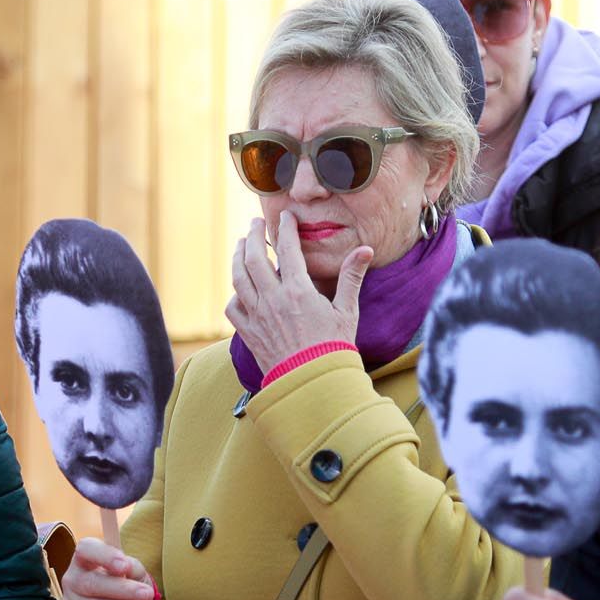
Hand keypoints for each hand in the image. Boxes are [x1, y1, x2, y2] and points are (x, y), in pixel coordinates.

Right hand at [59, 536, 160, 599]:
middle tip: (147, 594)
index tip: (124, 565)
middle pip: (92, 583)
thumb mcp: (130, 569)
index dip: (104, 556)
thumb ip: (131, 566)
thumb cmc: (121, 579)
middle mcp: (72, 579)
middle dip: (123, 590)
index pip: (86, 550)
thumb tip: (129, 569)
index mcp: (83, 557)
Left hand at [223, 212, 372, 374]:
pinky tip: (240, 289)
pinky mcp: (249, 333)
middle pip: (254, 257)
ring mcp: (257, 316)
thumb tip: (365, 250)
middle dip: (254, 235)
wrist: (313, 384)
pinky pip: (234, 307)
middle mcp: (273, 300)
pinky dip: (235, 294)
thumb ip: (351, 277)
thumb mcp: (346, 311)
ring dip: (238, 257)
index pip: (288, 248)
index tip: (286, 216)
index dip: (286, 228)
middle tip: (255, 223)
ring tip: (241, 245)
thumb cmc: (333, 349)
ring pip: (238, 278)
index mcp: (298, 291)